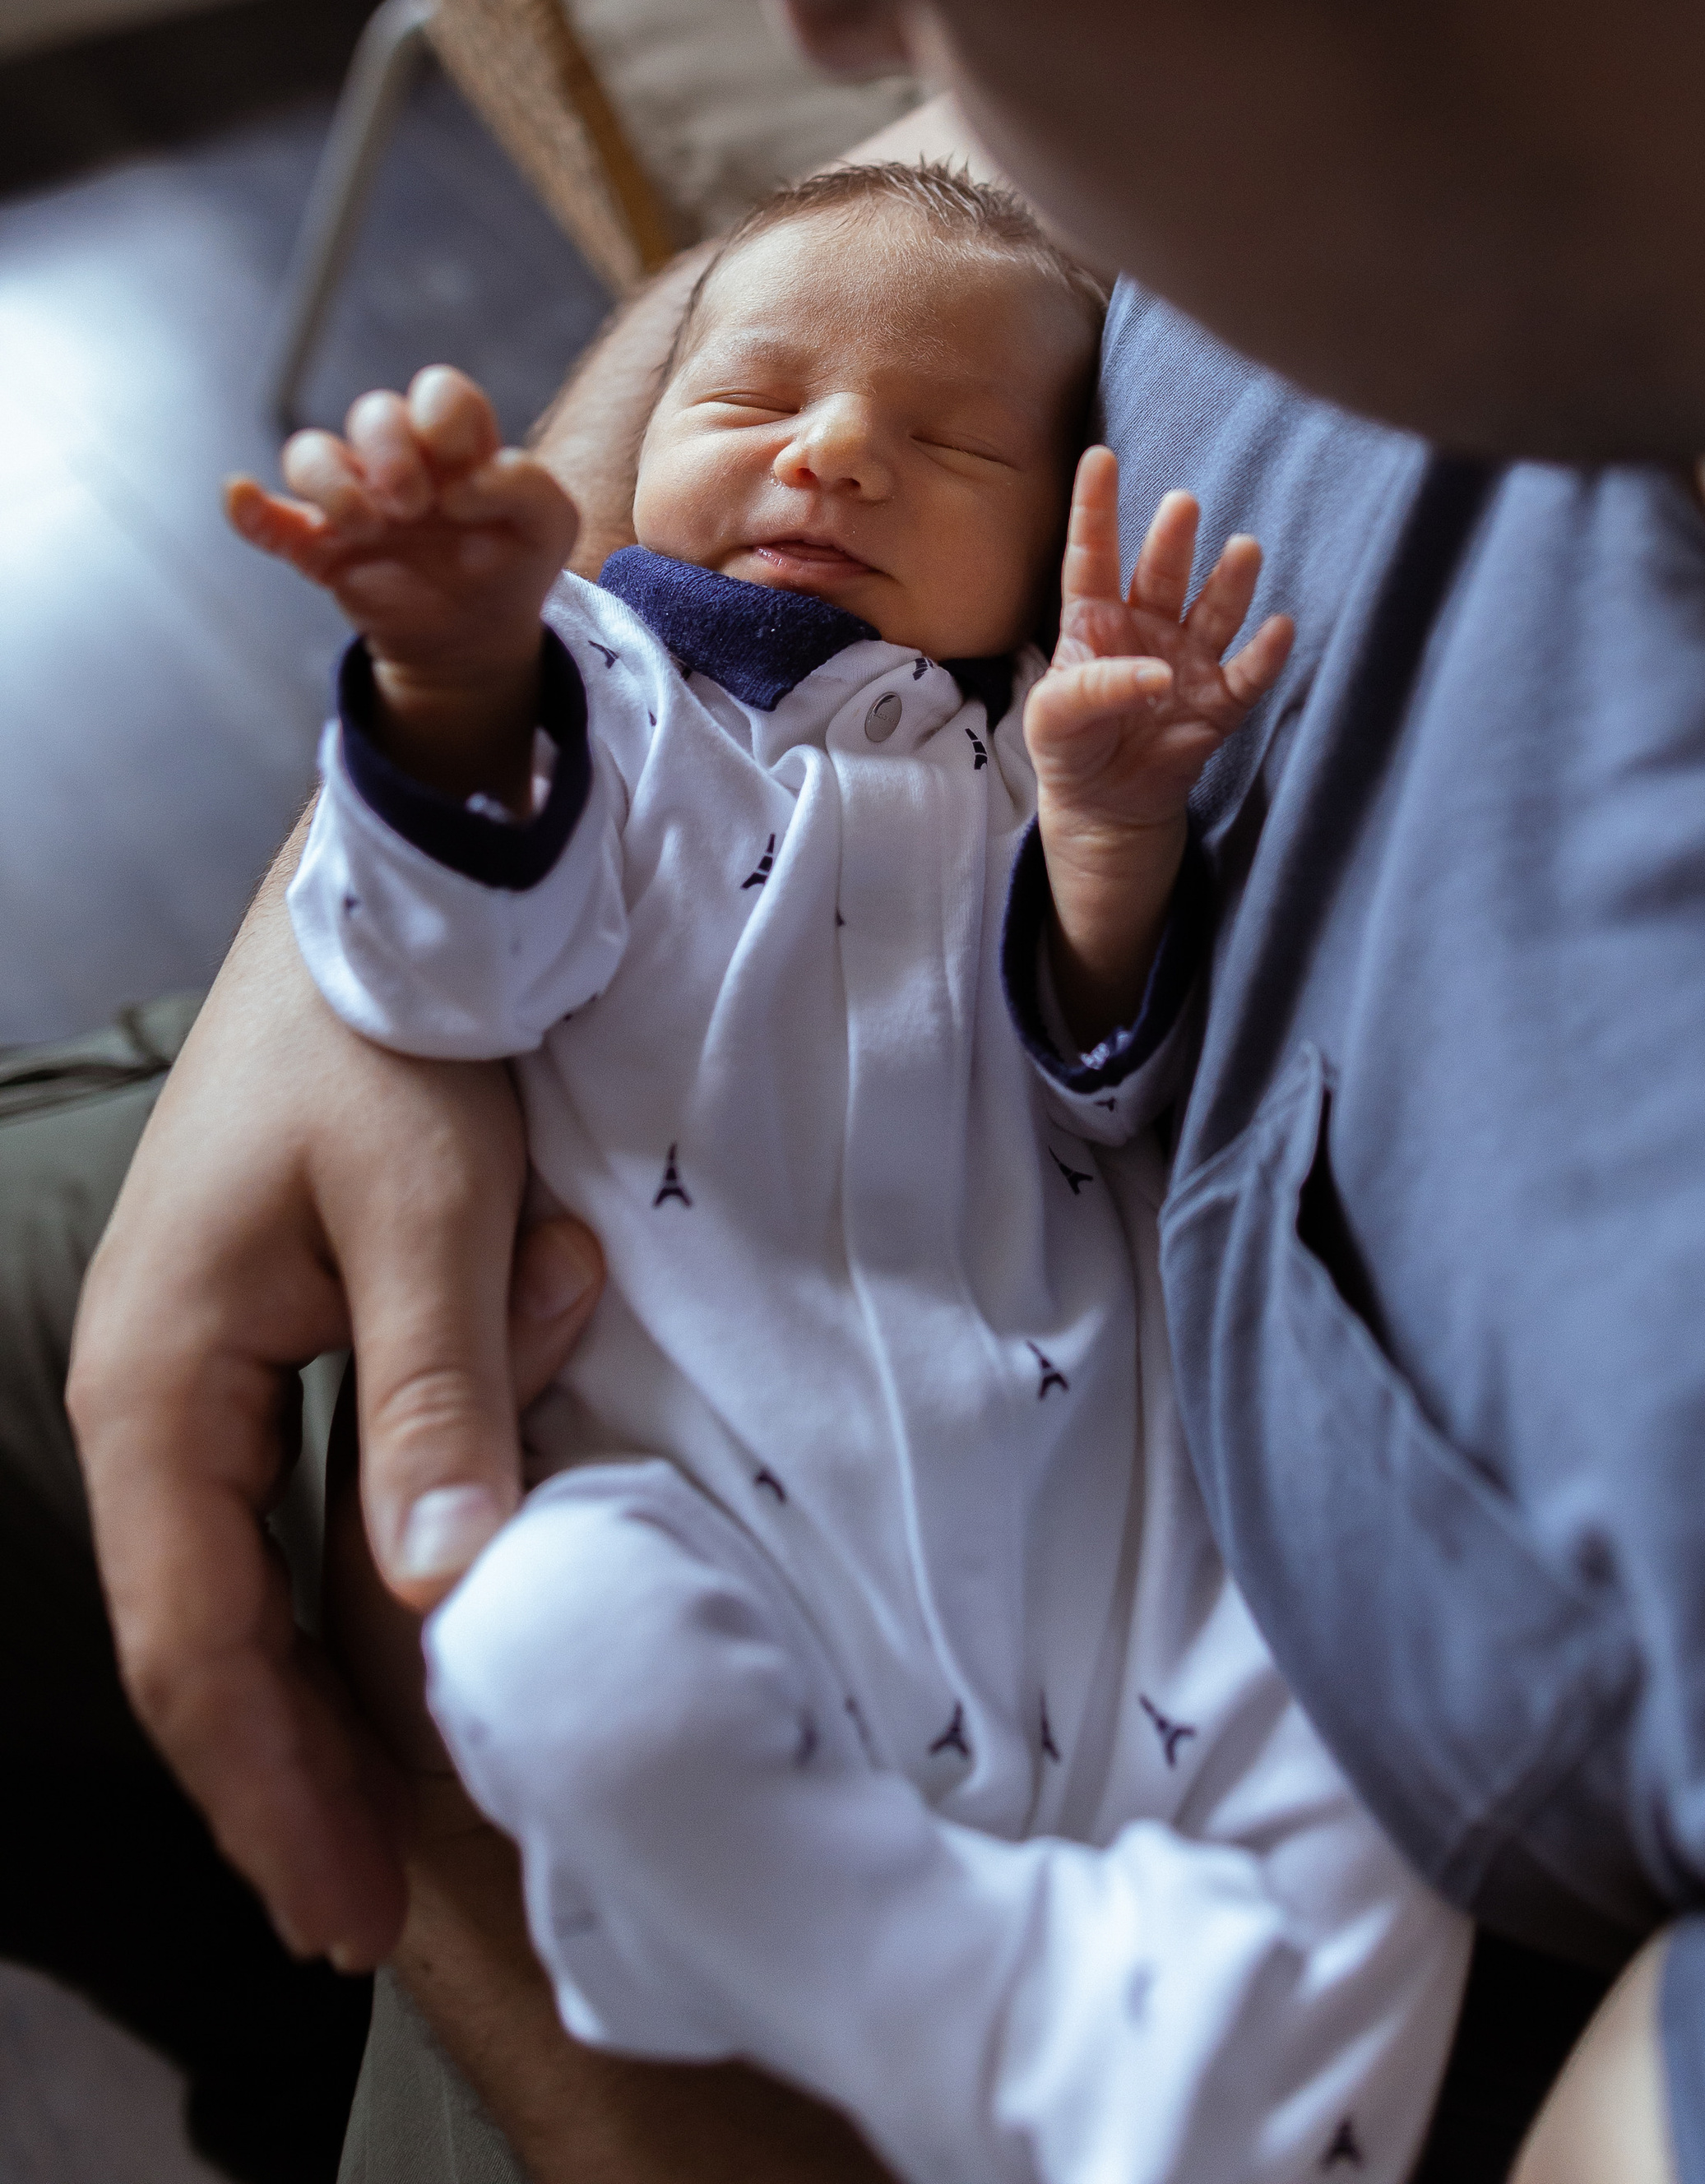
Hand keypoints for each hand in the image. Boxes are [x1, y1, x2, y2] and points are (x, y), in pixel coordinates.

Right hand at [67, 874, 606, 1969]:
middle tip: (351, 1917)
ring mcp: (193, 1364)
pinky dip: (317, 1604)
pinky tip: (373, 1658)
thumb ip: (436, 1400)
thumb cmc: (394, 1034)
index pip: (195, 1638)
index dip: (266, 1785)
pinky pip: (268, 1510)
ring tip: (363, 1833)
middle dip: (273, 1779)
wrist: (386, 893)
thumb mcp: (431, 1211)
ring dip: (299, 1703)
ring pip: (229, 1581)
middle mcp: (152, 1390)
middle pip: (195, 1634)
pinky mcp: (251, 1331)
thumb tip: (445, 1597)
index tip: (338, 1908)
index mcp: (161, 1379)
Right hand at [225, 364, 576, 680]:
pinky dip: (248, 508)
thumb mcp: (551, 527)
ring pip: (311, 452)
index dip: (445, 416)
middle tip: (416, 507)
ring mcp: (353, 501)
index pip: (438, 390)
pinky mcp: (316, 545)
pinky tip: (241, 497)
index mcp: (454, 445)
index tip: (465, 472)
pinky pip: (267, 519)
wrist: (477, 636)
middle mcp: (399, 461)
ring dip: (335, 483)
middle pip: (373, 412)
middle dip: (393, 452)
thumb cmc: (514, 565)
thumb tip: (460, 486)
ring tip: (370, 529)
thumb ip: (527, 485)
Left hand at [1024, 446, 1293, 833]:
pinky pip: (1246, 675)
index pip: (1093, 556)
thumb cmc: (1071, 747)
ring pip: (1213, 612)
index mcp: (1095, 621)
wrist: (1105, 807)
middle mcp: (1146, 629)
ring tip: (1245, 547)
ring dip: (1230, 582)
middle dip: (1173, 539)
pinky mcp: (1218, 704)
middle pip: (1161, 574)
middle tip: (1183, 502)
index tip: (1099, 455)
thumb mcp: (1052, 721)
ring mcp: (1187, 663)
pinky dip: (1266, 654)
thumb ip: (1093, 688)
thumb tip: (1157, 674)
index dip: (1095, 508)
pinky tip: (1279, 627)